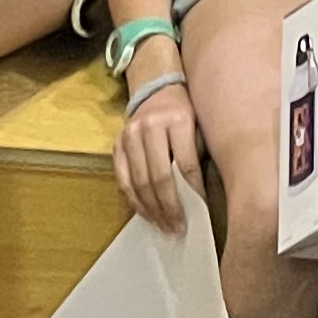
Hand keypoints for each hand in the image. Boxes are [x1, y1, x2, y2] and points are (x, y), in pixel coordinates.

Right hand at [117, 76, 201, 230]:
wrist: (157, 89)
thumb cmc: (186, 112)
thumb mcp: (199, 126)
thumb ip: (198, 155)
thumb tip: (201, 196)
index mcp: (178, 119)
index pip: (186, 163)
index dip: (193, 190)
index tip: (200, 211)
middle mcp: (150, 126)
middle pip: (159, 177)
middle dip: (170, 207)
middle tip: (179, 228)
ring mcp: (129, 136)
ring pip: (139, 182)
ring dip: (152, 210)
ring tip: (164, 228)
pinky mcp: (116, 145)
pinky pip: (124, 180)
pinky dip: (135, 201)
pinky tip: (147, 215)